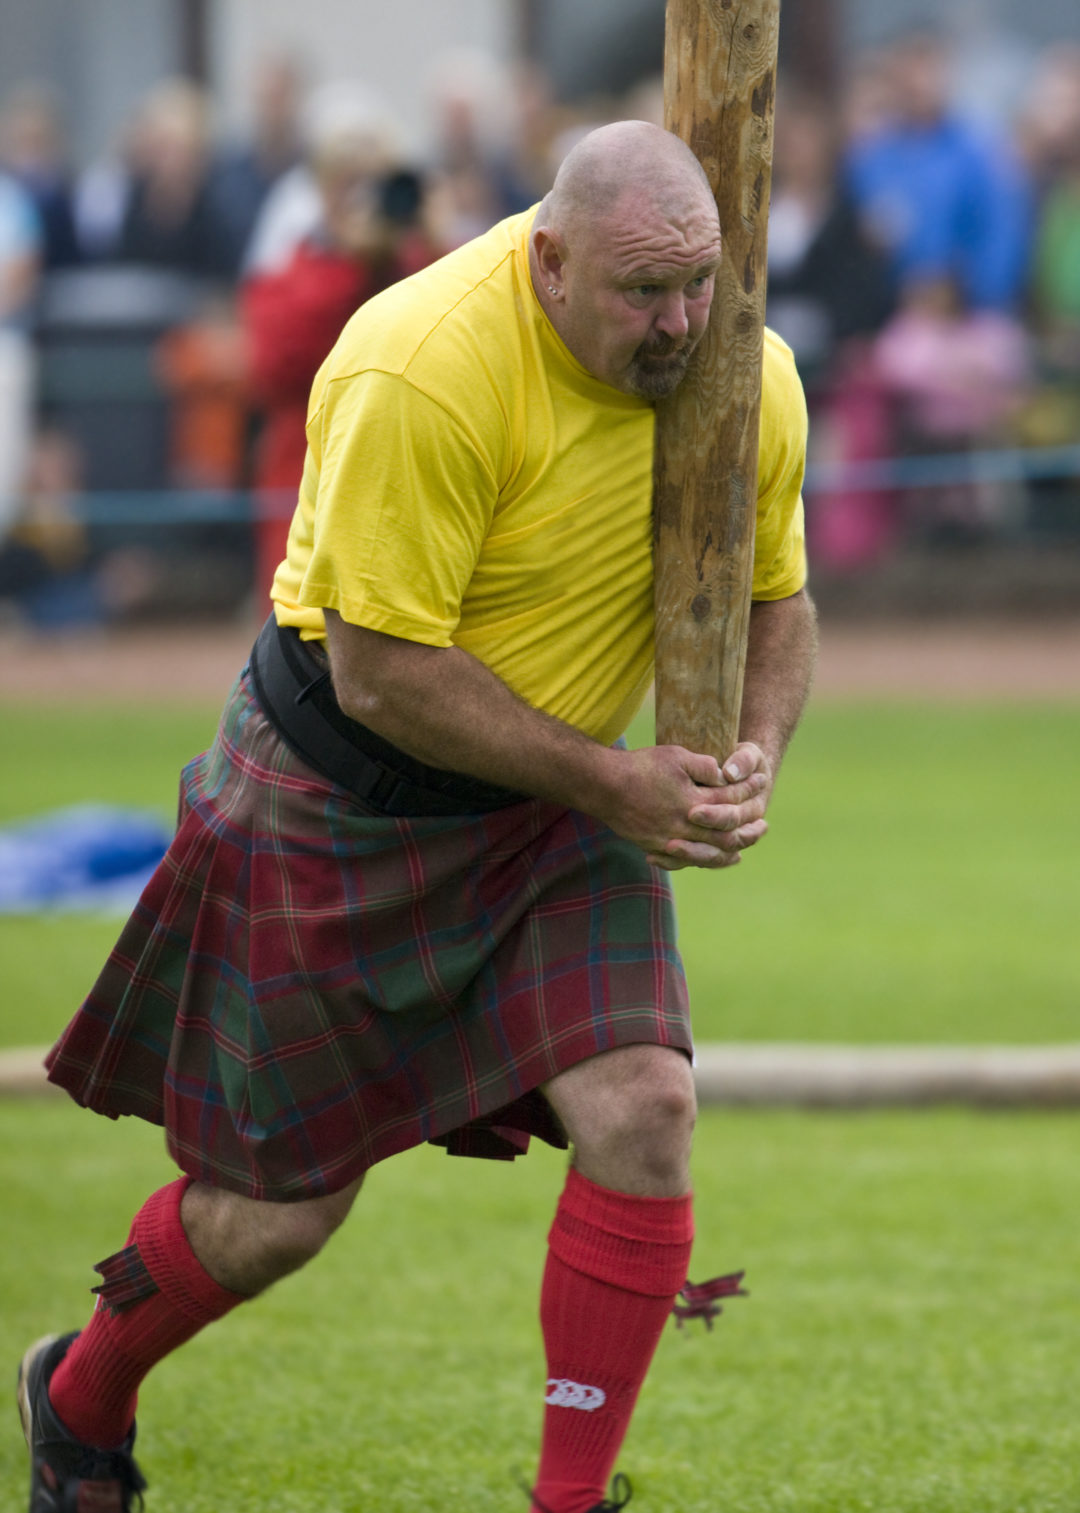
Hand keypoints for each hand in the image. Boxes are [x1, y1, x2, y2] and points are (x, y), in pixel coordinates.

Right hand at [597, 742, 771, 871]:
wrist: (604, 786)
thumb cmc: (641, 768)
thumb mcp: (676, 757)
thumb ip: (704, 766)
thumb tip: (725, 773)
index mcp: (695, 803)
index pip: (732, 800)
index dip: (749, 790)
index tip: (762, 781)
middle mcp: (686, 827)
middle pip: (727, 836)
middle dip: (749, 831)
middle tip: (764, 827)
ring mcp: (670, 840)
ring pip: (709, 853)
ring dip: (730, 851)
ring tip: (744, 848)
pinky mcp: (656, 847)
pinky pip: (686, 860)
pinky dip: (704, 859)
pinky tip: (713, 857)